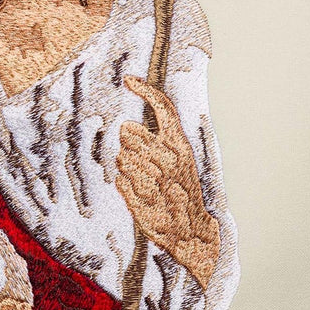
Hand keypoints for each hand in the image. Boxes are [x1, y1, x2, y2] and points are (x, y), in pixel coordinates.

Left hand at [117, 76, 220, 289]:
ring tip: (144, 181)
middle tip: (141, 159)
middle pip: (128, 130)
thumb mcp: (180, 162)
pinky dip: (125, 186)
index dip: (145, 90)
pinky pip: (119, 179)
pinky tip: (141, 195)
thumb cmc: (183, 193)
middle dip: (128, 142)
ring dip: (127, 167)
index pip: (163, 108)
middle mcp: (168, 156)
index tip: (129, 79)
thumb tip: (127, 126)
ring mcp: (153, 176)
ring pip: (121, 156)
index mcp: (181, 145)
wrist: (190, 230)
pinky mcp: (139, 196)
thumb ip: (160, 143)